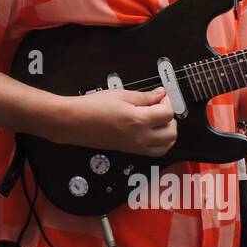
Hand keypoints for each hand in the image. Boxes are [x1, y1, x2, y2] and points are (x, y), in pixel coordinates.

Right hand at [52, 87, 176, 157]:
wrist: (74, 122)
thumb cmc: (93, 107)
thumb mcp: (120, 95)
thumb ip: (144, 97)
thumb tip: (159, 94)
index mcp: (138, 120)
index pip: (167, 114)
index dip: (168, 101)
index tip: (160, 95)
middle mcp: (140, 137)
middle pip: (171, 133)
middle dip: (171, 118)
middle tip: (161, 107)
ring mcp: (135, 147)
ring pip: (165, 147)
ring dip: (168, 133)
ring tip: (159, 120)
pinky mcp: (129, 151)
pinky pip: (154, 151)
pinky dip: (159, 142)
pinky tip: (150, 130)